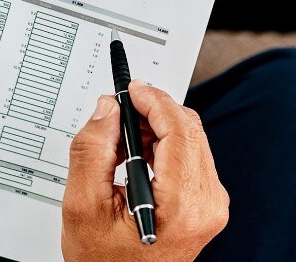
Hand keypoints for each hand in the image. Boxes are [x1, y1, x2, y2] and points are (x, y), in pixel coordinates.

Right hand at [61, 82, 228, 260]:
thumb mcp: (83, 206)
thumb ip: (92, 151)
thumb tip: (108, 110)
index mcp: (184, 205)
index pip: (179, 130)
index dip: (155, 101)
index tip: (132, 89)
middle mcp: (207, 204)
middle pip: (189, 131)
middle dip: (154, 114)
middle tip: (119, 114)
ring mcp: (212, 206)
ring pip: (191, 141)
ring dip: (157, 131)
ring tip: (121, 144)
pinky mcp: (207, 205)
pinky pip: (191, 159)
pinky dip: (164, 149)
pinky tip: (137, 160)